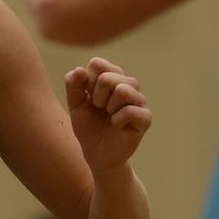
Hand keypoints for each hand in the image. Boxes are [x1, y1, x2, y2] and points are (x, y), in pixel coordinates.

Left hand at [65, 58, 150, 176]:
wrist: (97, 154)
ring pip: (122, 90)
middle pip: (108, 77)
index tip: (88, 97)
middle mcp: (128, 84)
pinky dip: (117, 120)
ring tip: (109, 116)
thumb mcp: (75, 105)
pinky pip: (130, 110)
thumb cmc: (88, 127)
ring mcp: (139, 100)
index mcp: (112, 76)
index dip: (87, 82)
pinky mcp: (145, 117)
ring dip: (108, 108)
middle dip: (96, 97)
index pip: (97, 64)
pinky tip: (117, 126)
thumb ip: (73, 86)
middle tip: (100, 109)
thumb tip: (80, 70)